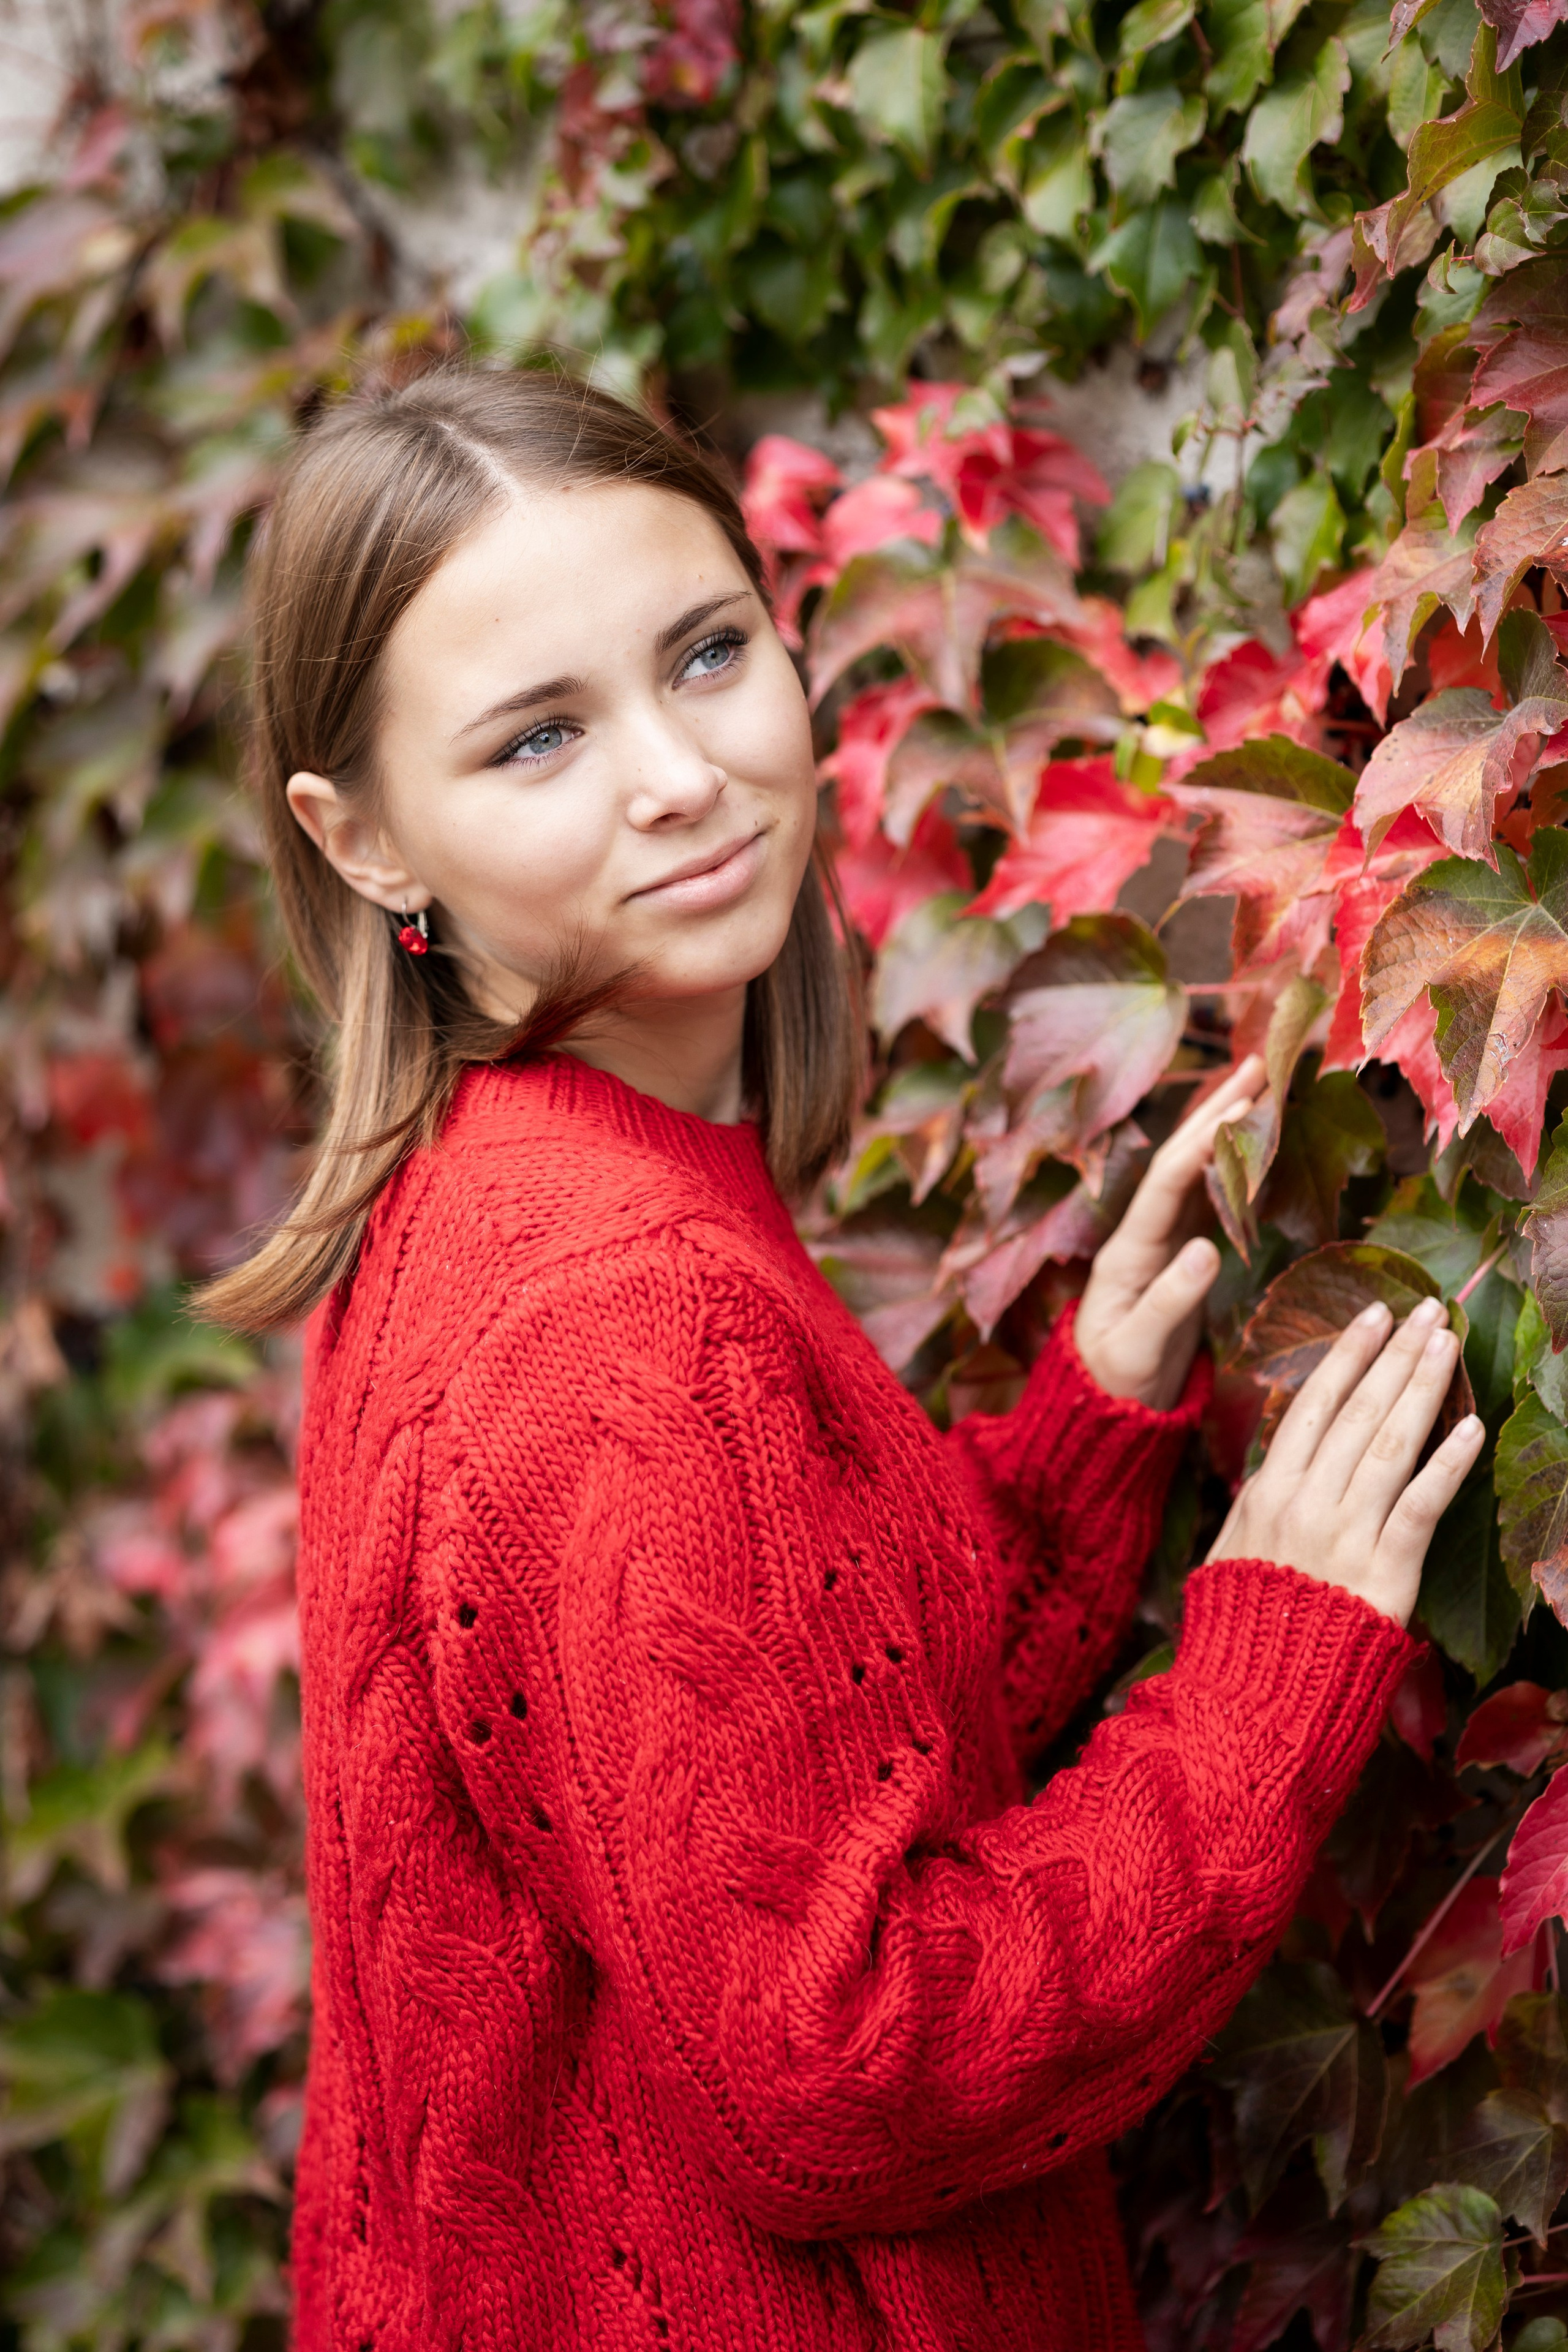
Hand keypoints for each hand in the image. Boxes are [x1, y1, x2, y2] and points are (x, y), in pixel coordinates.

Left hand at [1074, 1056, 1265, 1411]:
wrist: (1103, 1411)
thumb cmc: (1115, 1383)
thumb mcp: (1136, 1350)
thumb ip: (1168, 1303)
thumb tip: (1206, 1250)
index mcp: (1127, 1252)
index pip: (1166, 1182)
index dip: (1204, 1142)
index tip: (1244, 1105)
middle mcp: (1142, 1235)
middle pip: (1180, 1159)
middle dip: (1216, 1110)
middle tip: (1260, 1062)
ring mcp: (1160, 1242)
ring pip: (1195, 1172)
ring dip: (1225, 1127)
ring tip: (1263, 1084)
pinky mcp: (1179, 1257)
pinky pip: (1207, 1198)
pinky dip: (1231, 1165)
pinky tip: (1254, 1144)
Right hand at [1209, 1297, 1484, 1625]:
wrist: (1252, 1695)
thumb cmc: (1244, 1628)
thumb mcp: (1232, 1553)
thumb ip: (1258, 1503)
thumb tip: (1278, 1462)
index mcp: (1267, 1491)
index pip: (1313, 1405)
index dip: (1347, 1356)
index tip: (1373, 1315)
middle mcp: (1305, 1502)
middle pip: (1356, 1412)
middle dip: (1394, 1354)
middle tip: (1426, 1310)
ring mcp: (1344, 1534)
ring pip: (1388, 1445)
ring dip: (1422, 1388)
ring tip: (1447, 1344)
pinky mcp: (1383, 1571)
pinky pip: (1419, 1506)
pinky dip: (1446, 1464)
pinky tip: (1471, 1428)